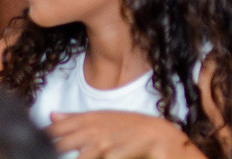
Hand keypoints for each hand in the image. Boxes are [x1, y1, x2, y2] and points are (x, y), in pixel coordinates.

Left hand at [47, 110, 196, 158]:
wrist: (162, 136)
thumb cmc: (132, 129)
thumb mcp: (105, 120)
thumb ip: (77, 119)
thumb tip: (52, 115)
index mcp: (89, 119)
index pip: (54, 130)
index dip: (41, 139)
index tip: (32, 147)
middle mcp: (93, 129)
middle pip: (58, 145)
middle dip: (50, 151)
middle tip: (44, 154)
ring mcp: (103, 142)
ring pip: (78, 156)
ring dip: (74, 156)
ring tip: (82, 153)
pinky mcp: (113, 154)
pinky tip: (105, 156)